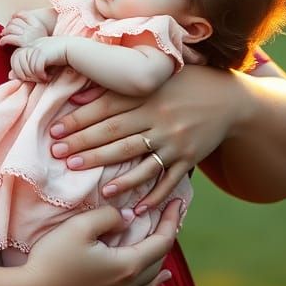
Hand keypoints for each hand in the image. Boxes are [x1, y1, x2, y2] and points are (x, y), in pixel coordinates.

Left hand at [0, 11, 50, 47]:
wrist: (42, 58)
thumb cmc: (39, 48)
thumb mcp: (39, 33)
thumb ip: (30, 26)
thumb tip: (13, 17)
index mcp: (38, 24)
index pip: (24, 14)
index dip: (16, 15)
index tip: (12, 18)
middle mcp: (33, 28)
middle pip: (15, 21)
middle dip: (9, 24)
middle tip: (6, 30)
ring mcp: (28, 34)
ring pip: (10, 28)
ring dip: (5, 31)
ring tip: (4, 35)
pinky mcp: (23, 42)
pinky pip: (8, 37)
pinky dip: (3, 40)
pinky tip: (2, 43)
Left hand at [9, 36, 68, 82]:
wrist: (74, 49)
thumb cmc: (58, 57)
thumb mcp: (40, 61)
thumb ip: (26, 66)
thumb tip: (10, 75)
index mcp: (29, 45)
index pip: (14, 57)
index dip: (18, 69)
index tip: (28, 76)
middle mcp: (31, 45)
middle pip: (16, 63)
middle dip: (24, 74)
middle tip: (35, 79)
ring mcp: (36, 48)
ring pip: (26, 67)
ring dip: (34, 76)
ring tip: (43, 78)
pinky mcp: (43, 53)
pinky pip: (35, 68)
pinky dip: (41, 75)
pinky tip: (48, 77)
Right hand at [21, 201, 181, 285]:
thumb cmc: (53, 258)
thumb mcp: (80, 227)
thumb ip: (108, 217)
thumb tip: (128, 218)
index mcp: (128, 265)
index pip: (162, 241)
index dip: (172, 220)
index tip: (178, 201)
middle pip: (159, 259)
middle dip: (168, 234)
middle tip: (171, 214)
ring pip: (151, 279)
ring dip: (162, 258)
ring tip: (168, 242)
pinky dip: (154, 283)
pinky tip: (157, 280)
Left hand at [48, 66, 248, 211]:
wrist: (230, 99)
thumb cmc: (185, 84)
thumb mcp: (155, 77)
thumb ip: (117, 87)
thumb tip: (77, 97)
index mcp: (148, 94)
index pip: (107, 108)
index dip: (79, 120)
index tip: (55, 132)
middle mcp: (160, 118)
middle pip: (117, 135)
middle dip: (86, 147)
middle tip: (60, 158)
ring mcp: (175, 140)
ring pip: (141, 161)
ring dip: (118, 177)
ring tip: (97, 189)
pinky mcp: (189, 158)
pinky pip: (168, 180)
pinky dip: (153, 196)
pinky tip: (136, 208)